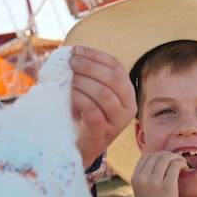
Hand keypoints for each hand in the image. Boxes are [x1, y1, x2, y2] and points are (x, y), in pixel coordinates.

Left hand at [69, 46, 136, 165]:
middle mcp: (128, 105)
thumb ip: (87, 74)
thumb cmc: (84, 114)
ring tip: (68, 79)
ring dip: (82, 82)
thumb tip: (70, 53)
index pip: (115, 65)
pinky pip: (93, 110)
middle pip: (111, 78)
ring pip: (103, 93)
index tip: (75, 50)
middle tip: (70, 63)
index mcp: (127, 91)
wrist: (80, 146)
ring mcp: (118, 121)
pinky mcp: (104, 132)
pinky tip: (69, 94)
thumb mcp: (91, 92)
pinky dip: (79, 98)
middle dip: (88, 66)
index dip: (94, 55)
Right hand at [130, 151, 186, 196]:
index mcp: (136, 177)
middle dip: (168, 155)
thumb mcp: (141, 188)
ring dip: (176, 157)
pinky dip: (181, 163)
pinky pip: (175, 166)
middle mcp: (143, 177)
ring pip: (166, 158)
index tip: (165, 159)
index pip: (146, 156)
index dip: (157, 155)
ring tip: (182, 163)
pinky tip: (185, 168)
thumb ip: (145, 175)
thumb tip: (157, 159)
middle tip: (176, 159)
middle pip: (157, 156)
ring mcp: (155, 181)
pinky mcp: (168, 185)